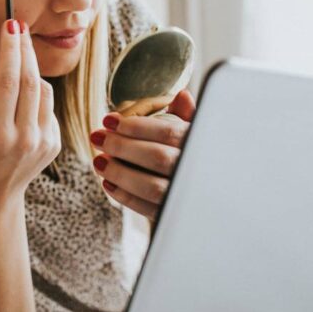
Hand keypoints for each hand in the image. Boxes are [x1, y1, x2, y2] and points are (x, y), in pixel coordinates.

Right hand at [0, 19, 60, 215]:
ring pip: (44, 90)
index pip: (7, 83)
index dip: (10, 50)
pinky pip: (48, 106)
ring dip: (30, 74)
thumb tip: (8, 64)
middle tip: (18, 27)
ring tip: (15, 73)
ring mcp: (43, 142)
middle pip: (30, 82)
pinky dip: (36, 98)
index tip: (10, 25)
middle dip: (25, 49)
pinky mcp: (55, 142)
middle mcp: (23, 138)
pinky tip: (22, 108)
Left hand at [89, 90, 195, 220]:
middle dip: (122, 147)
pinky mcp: (176, 216)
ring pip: (153, 187)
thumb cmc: (199, 158)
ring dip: (120, 173)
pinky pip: (149, 210)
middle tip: (97, 138)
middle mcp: (197, 172)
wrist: (215, 200)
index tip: (108, 120)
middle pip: (158, 158)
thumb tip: (181, 95)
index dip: (135, 125)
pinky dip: (126, 197)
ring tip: (98, 162)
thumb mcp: (199, 135)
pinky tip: (109, 183)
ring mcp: (188, 197)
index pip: (169, 132)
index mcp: (202, 145)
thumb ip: (188, 117)